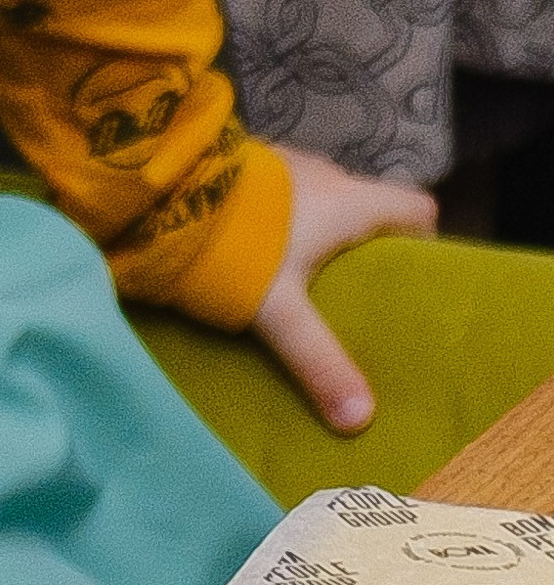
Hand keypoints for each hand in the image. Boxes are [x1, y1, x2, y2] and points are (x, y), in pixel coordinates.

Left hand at [252, 143, 437, 434]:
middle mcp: (325, 174)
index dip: (423, 242)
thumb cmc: (236, 245)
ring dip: (319, 234)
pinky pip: (280, 197)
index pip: (417, 209)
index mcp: (350, 201)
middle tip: (355, 295)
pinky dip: (281, 223)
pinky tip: (258, 255)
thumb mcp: (279, 312)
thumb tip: (361, 419)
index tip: (410, 280)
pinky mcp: (243, 168)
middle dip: (365, 247)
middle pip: (368, 208)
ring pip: (320, 201)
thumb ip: (318, 362)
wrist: (162, 190)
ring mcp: (282, 165)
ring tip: (306, 282)